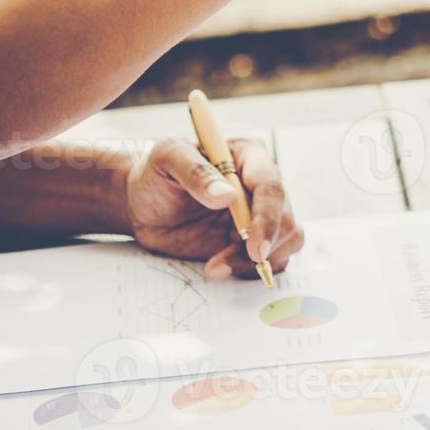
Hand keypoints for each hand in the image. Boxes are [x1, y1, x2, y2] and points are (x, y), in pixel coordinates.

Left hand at [124, 138, 302, 280]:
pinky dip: (250, 271)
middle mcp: (261, 186)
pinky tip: (220, 270)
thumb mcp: (167, 158)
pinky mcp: (251, 243)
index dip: (268, 218)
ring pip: (287, 242)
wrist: (143, 205)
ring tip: (215, 269)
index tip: (255, 247)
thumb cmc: (156, 173)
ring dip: (258, 263)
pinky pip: (270, 260)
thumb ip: (195, 172)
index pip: (271, 186)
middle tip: (223, 266)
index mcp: (249, 158)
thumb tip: (227, 196)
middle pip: (286, 219)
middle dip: (264, 247)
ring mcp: (260, 216)